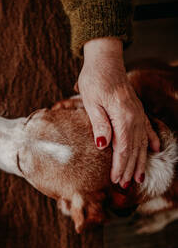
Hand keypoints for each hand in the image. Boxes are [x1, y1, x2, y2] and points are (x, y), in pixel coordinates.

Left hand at [78, 37, 159, 187]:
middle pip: (134, 149)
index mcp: (123, 117)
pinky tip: (154, 150)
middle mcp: (135, 117)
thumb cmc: (94, 80)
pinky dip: (150, 141)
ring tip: (139, 178)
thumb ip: (99, 124)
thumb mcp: (92, 102)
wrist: (105, 60)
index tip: (116, 180)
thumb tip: (103, 146)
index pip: (123, 148)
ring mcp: (138, 113)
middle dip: (130, 169)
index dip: (120, 166)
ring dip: (140, 161)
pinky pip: (147, 129)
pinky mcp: (136, 109)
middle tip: (125, 186)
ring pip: (141, 142)